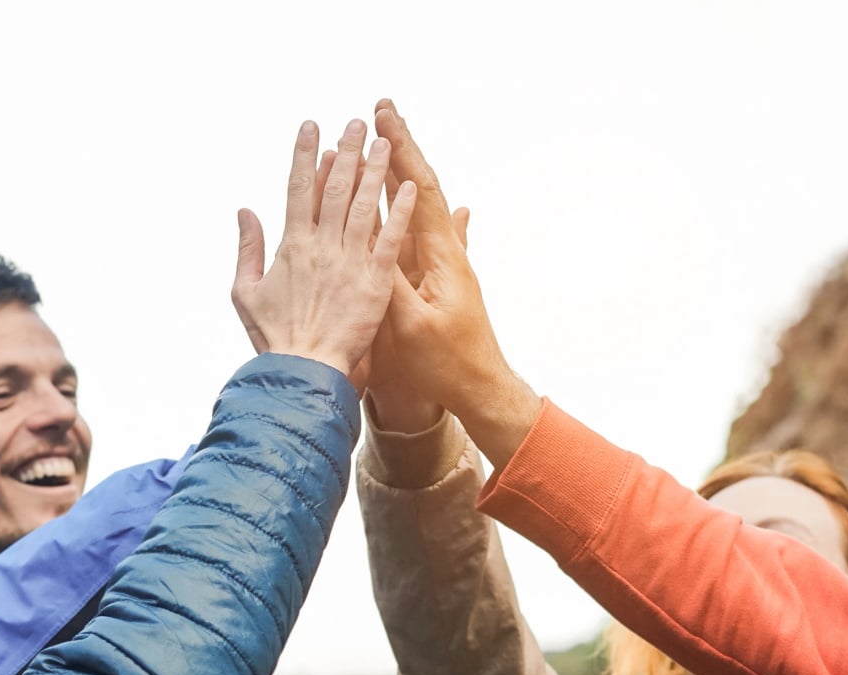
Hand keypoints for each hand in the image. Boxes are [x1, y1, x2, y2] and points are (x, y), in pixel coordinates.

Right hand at [232, 119, 416, 380]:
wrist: (303, 373)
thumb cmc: (274, 339)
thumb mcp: (245, 292)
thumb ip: (247, 248)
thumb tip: (245, 211)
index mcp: (292, 246)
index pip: (299, 189)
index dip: (304, 155)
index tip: (312, 126)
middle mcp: (322, 247)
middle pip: (336, 188)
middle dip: (347, 151)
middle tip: (357, 122)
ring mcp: (350, 263)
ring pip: (365, 206)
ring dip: (375, 171)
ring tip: (384, 142)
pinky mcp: (375, 283)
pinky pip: (390, 240)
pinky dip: (398, 212)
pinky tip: (406, 187)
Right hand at [370, 99, 540, 465]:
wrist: (481, 390)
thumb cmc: (446, 365)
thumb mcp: (409, 325)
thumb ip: (388, 283)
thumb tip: (366, 243)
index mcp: (441, 257)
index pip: (420, 190)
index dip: (402, 150)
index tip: (383, 116)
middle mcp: (446, 252)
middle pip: (421, 187)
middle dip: (400, 148)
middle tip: (380, 110)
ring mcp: (443, 265)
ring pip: (417, 207)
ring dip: (398, 171)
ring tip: (379, 141)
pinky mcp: (437, 281)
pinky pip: (416, 231)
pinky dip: (404, 205)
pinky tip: (412, 195)